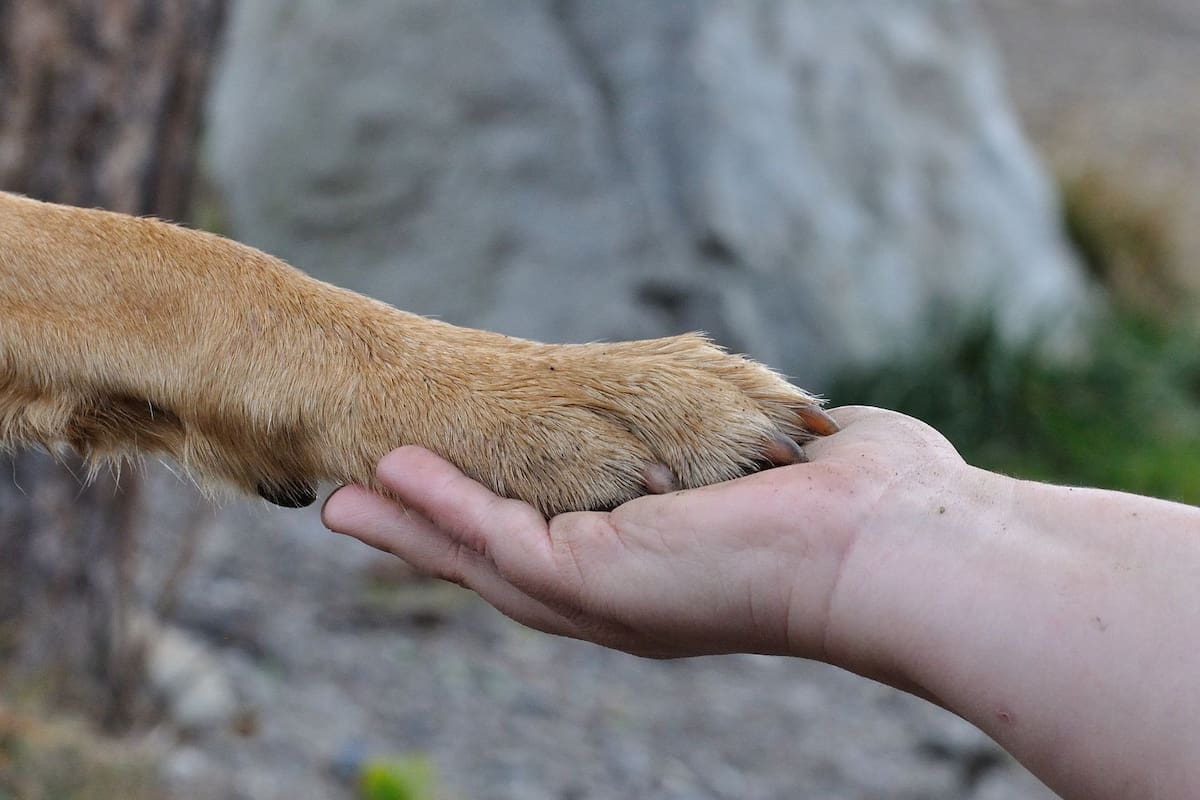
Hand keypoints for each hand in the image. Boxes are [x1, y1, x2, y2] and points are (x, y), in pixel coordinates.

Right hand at [321, 406, 968, 661]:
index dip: (496, 518)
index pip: (559, 542)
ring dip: (411, 525)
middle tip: (356, 508)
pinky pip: (494, 538)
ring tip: (346, 497)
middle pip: (500, 564)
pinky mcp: (593, 578)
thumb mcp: (780, 464)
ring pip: (479, 559)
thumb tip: (792, 429)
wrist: (895, 544)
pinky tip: (389, 478)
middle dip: (428, 534)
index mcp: (660, 570)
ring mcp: (602, 594)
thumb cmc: (863, 503)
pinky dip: (439, 508)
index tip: (448, 489)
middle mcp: (622, 594)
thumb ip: (755, 449)